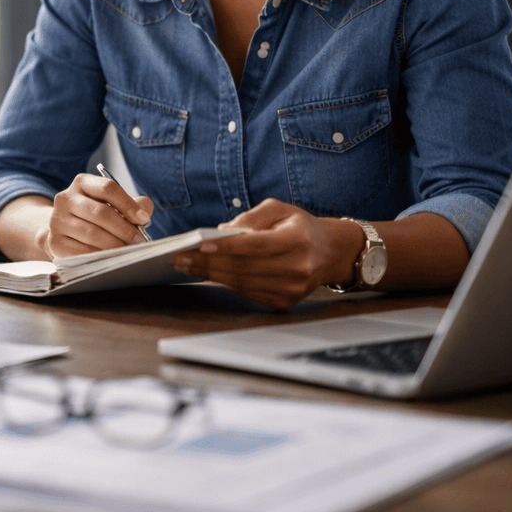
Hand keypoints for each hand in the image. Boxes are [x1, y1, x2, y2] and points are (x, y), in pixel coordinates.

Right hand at [40, 174, 154, 258]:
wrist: (65, 229)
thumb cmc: (95, 215)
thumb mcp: (112, 203)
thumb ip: (133, 204)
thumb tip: (145, 210)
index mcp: (82, 183)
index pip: (107, 188)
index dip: (128, 204)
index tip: (143, 219)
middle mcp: (66, 198)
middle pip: (100, 212)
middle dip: (124, 229)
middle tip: (138, 240)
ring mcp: (58, 220)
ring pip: (92, 233)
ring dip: (115, 244)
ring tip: (127, 250)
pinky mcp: (55, 241)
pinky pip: (82, 251)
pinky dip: (100, 255)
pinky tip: (110, 256)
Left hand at [171, 198, 363, 308]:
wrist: (330, 253)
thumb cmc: (299, 227)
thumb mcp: (280, 209)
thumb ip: (252, 217)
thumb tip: (224, 231)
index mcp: (298, 241)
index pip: (257, 245)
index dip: (227, 246)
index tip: (199, 243)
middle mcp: (298, 268)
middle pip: (245, 267)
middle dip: (208, 262)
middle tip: (181, 257)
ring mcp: (293, 289)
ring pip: (243, 283)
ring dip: (211, 275)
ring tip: (187, 265)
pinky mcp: (285, 301)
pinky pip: (248, 293)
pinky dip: (225, 283)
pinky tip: (208, 273)